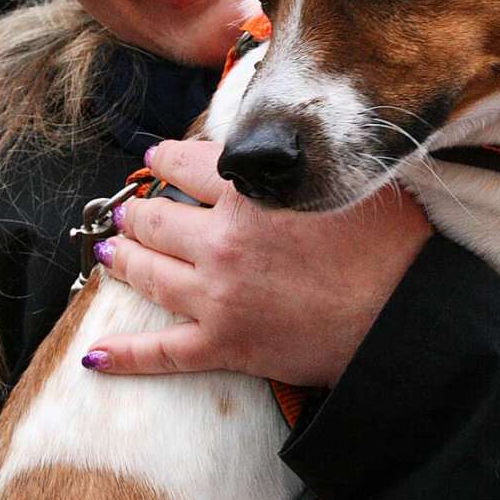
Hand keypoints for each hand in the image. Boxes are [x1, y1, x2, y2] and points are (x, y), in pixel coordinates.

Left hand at [85, 139, 432, 386]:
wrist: (405, 315)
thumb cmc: (390, 244)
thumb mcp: (349, 179)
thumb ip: (308, 160)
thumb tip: (296, 143)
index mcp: (250, 193)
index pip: (189, 164)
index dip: (167, 159)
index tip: (157, 158)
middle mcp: (222, 239)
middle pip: (156, 218)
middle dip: (136, 212)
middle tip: (128, 210)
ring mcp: (216, 296)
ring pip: (147, 273)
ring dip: (121, 260)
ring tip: (107, 253)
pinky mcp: (222, 346)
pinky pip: (162, 352)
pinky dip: (125, 357)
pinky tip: (94, 357)